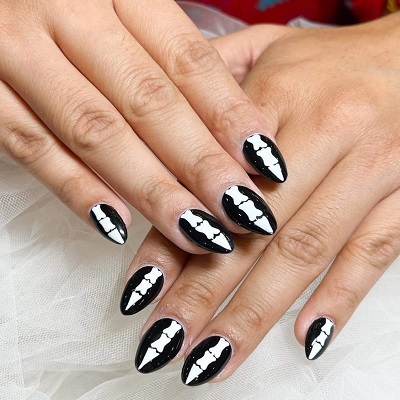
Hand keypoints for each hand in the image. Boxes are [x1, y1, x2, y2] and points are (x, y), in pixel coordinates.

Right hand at [0, 0, 286, 252]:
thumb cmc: (67, 3)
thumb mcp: (117, 6)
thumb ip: (162, 55)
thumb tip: (228, 122)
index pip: (187, 60)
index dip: (230, 115)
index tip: (267, 164)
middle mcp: (67, 11)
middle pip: (150, 102)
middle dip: (201, 165)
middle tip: (245, 212)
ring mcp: (16, 51)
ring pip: (97, 132)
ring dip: (152, 189)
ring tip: (200, 232)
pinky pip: (30, 146)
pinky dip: (76, 189)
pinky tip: (118, 226)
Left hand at [121, 15, 399, 382]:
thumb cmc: (330, 62)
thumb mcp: (266, 50)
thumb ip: (210, 80)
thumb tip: (155, 129)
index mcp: (278, 94)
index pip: (210, 178)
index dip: (171, 237)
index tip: (139, 291)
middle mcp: (326, 131)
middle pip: (253, 228)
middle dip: (203, 294)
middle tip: (163, 343)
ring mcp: (372, 167)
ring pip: (306, 250)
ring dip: (255, 313)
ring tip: (212, 359)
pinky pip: (374, 253)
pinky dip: (339, 298)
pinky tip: (303, 338)